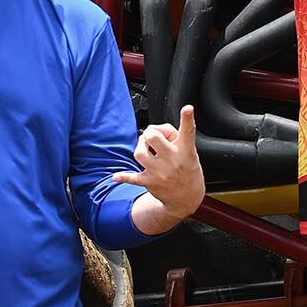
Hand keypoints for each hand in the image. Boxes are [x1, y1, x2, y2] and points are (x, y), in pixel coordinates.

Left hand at [117, 105, 208, 222]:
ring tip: (146, 150)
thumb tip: (153, 130)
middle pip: (154, 138)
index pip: (188, 132)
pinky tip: (116, 177)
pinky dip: (124, 177)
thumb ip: (174, 136)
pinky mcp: (151, 182)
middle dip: (149, 133)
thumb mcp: (189, 152)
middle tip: (151, 137)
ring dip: (140, 148)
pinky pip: (133, 178)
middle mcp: (173, 160)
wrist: (186, 198)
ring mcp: (161, 172)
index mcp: (186, 151)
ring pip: (140, 153)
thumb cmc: (186, 169)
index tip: (188, 108)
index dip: (188, 119)